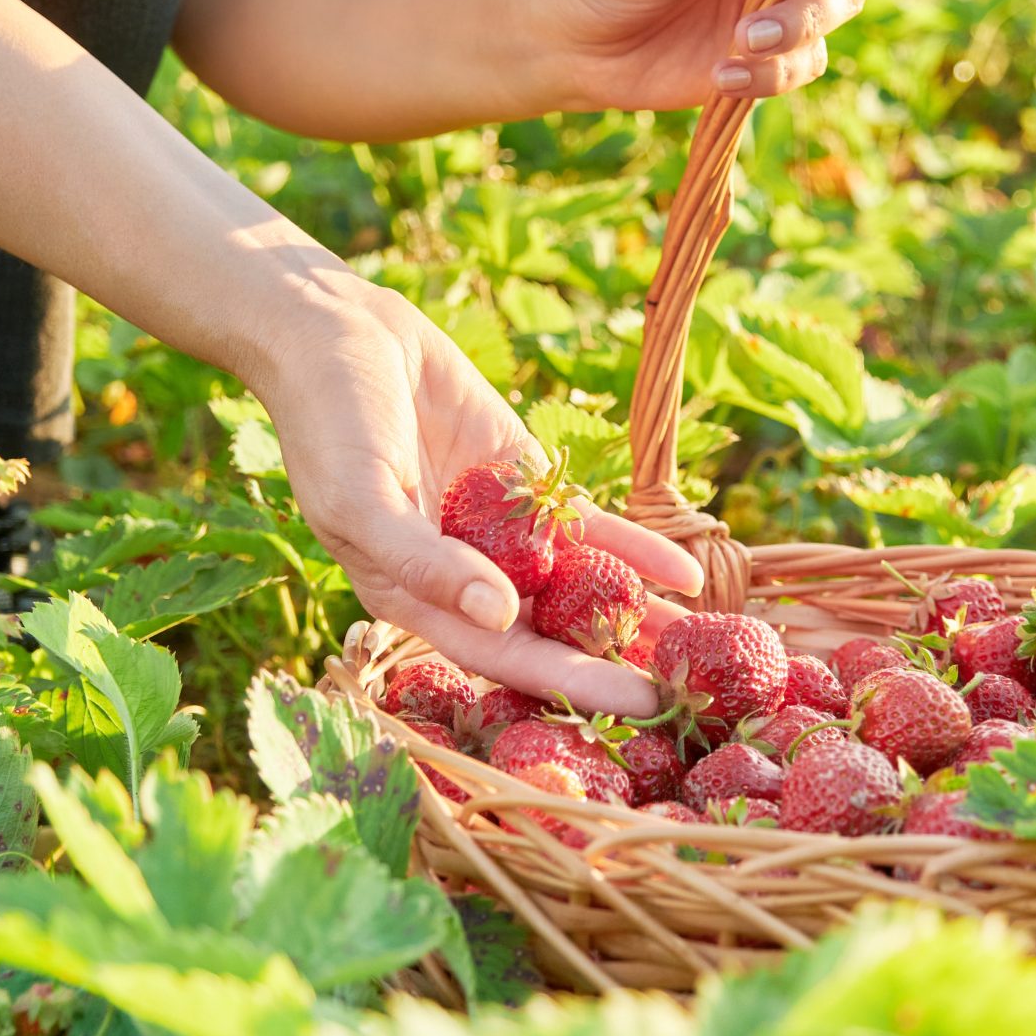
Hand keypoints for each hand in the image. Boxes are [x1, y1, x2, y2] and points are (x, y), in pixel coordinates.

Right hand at [251, 262, 695, 715]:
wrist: (342, 333)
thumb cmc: (329, 424)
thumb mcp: (361, 499)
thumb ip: (424, 564)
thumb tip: (498, 617)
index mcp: (416, 599)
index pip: (504, 656)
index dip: (570, 682)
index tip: (636, 703)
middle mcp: (465, 578)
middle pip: (552, 633)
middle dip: (616, 661)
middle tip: (688, 692)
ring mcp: (504, 533)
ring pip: (580, 587)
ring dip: (638, 616)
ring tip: (706, 647)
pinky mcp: (529, 486)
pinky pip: (591, 528)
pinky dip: (638, 551)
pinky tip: (688, 574)